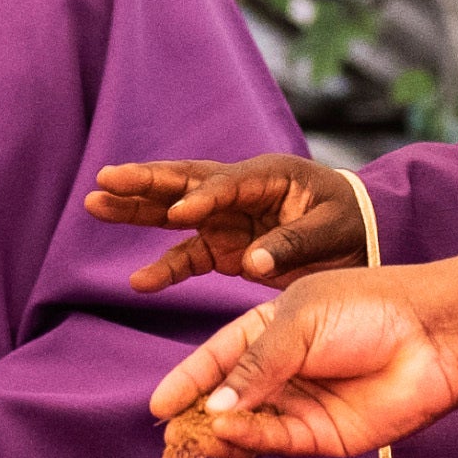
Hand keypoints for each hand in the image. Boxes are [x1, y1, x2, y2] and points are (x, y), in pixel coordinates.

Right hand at [90, 155, 365, 293]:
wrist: (362, 239)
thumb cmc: (352, 225)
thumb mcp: (332, 231)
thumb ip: (293, 244)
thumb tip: (252, 263)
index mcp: (271, 175)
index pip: (229, 183)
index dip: (204, 198)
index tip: (179, 214)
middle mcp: (240, 191)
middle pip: (185, 183)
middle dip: (144, 182)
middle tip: (105, 178)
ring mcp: (228, 219)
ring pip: (173, 212)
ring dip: (136, 210)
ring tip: (95, 203)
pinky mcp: (225, 247)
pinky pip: (188, 256)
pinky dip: (165, 268)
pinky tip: (138, 282)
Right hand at [151, 252, 457, 457]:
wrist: (430, 335)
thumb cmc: (367, 309)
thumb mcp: (298, 321)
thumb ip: (255, 363)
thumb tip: (214, 406)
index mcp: (268, 331)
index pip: (216, 359)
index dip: (186, 381)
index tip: (158, 405)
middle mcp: (280, 373)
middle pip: (226, 401)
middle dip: (196, 418)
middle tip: (171, 434)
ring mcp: (300, 406)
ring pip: (246, 429)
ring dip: (220, 435)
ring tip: (199, 437)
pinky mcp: (322, 436)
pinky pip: (276, 442)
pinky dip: (251, 440)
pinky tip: (231, 432)